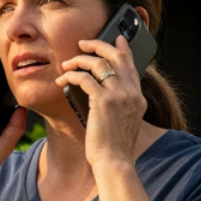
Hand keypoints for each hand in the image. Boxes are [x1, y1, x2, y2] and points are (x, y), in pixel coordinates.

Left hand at [58, 35, 144, 170]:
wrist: (114, 162)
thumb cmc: (114, 146)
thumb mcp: (123, 121)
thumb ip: (119, 104)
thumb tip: (102, 92)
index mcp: (138, 97)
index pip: (131, 65)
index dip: (122, 49)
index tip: (116, 38)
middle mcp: (131, 92)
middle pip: (116, 57)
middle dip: (98, 45)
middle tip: (83, 43)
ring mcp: (119, 95)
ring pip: (98, 64)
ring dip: (79, 60)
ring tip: (67, 64)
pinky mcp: (103, 101)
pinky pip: (84, 78)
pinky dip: (71, 76)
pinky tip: (62, 80)